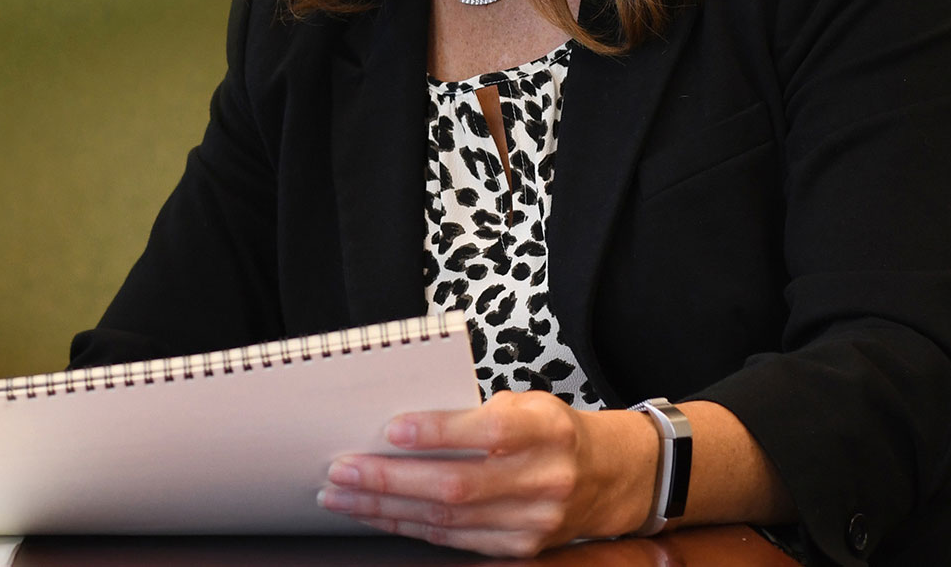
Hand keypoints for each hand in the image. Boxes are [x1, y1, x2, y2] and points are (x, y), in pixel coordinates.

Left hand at [317, 390, 657, 557]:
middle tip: (342, 470)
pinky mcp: (521, 547)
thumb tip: (404, 425)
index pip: (488, 432)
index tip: (391, 429)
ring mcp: (534, 521)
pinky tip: (377, 516)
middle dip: (391, 480)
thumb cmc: (554, 431)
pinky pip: (454, 540)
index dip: (438, 432)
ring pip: (447, 519)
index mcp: (548, 431)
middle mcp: (545, 479)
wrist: (609, 476)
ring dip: (387, 509)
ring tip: (342, 496)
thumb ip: (475, 412)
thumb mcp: (529, 404)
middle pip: (457, 485)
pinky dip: (409, 527)